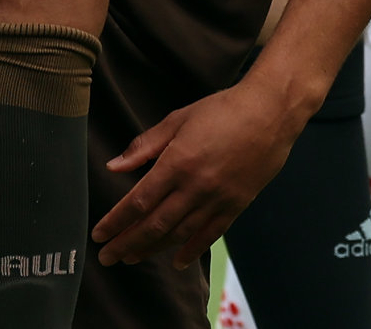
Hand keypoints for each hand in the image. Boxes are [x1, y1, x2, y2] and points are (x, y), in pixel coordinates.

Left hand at [96, 72, 308, 262]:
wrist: (272, 111)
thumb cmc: (224, 109)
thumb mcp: (179, 119)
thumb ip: (145, 145)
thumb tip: (114, 167)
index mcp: (178, 162)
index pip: (139, 201)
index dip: (116, 221)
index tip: (99, 235)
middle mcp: (195, 186)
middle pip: (154, 224)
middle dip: (127, 243)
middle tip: (107, 257)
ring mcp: (217, 198)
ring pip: (179, 234)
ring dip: (152, 248)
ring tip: (133, 257)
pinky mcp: (236, 204)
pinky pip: (210, 234)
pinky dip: (192, 251)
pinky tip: (177, 261)